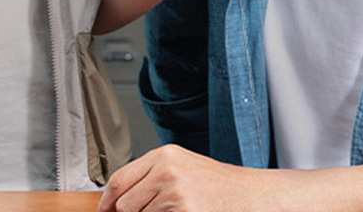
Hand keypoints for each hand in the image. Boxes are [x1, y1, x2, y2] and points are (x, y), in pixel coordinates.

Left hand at [99, 145, 257, 211]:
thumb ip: (152, 177)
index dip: (107, 201)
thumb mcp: (183, 168)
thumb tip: (120, 200)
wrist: (254, 196)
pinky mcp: (184, 211)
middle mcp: (166, 170)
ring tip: (177, 211)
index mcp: (164, 155)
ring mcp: (175, 192)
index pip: (119, 179)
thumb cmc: (220, 185)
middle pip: (125, 204)